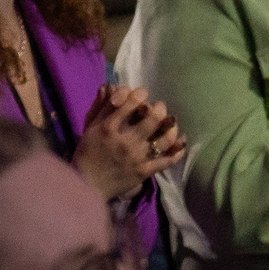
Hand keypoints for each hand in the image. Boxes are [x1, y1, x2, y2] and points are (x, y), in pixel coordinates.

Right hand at [74, 85, 186, 200]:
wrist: (87, 184)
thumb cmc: (87, 153)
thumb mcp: (90, 127)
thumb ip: (101, 106)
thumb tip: (110, 85)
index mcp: (109, 127)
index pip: (130, 103)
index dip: (140, 94)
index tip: (142, 94)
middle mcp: (125, 141)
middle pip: (152, 118)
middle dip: (159, 108)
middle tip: (159, 108)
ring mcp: (136, 157)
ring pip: (163, 139)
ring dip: (170, 128)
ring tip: (171, 123)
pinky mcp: (144, 172)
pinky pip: (166, 161)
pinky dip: (177, 151)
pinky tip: (181, 142)